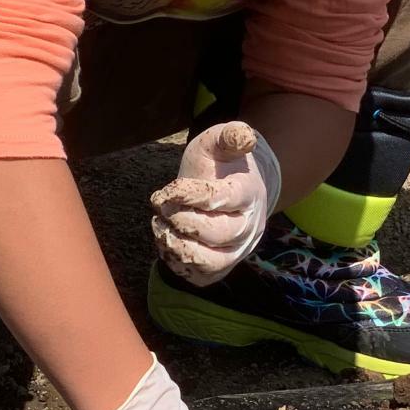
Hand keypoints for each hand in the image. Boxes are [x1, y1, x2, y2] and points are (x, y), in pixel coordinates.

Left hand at [149, 120, 282, 285]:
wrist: (226, 188)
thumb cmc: (218, 164)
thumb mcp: (219, 142)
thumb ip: (230, 135)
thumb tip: (245, 137)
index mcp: (248, 193)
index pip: (221, 199)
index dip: (188, 196)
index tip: (166, 191)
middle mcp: (248, 226)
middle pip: (217, 233)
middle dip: (182, 220)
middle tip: (161, 206)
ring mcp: (236, 249)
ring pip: (211, 260)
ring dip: (178, 245)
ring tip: (161, 225)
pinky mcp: (222, 265)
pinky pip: (202, 274)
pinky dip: (179, 261)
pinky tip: (166, 240)